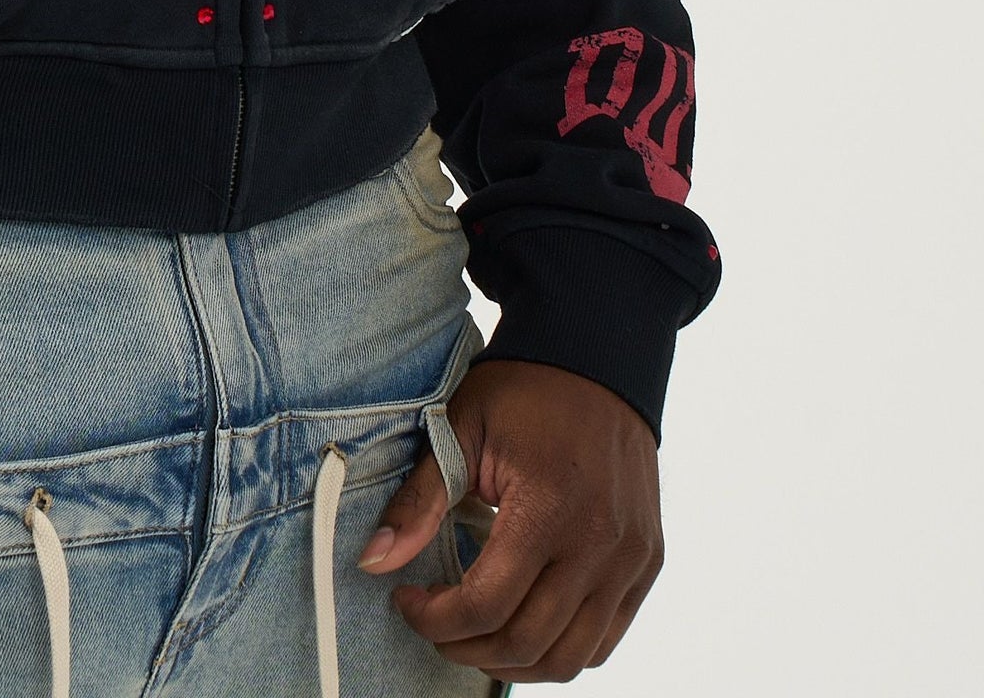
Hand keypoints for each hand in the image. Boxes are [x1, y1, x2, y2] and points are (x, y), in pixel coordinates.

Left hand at [357, 359, 663, 683]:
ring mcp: (631, 559)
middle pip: (527, 642)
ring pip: (572, 658)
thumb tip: (375, 560)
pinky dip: (559, 647)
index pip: (487, 604)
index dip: (436, 619)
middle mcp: (599, 544)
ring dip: (513, 661)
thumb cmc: (524, 390)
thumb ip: (421, 500)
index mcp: (548, 507)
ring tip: (473, 632)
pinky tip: (521, 620)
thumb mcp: (460, 429)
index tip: (407, 600)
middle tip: (433, 622)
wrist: (597, 359)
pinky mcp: (646, 563)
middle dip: (467, 647)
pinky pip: (605, 639)